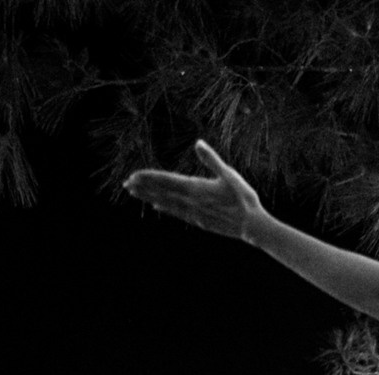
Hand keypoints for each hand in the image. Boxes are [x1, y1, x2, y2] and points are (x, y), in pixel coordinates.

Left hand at [123, 141, 268, 242]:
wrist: (251, 226)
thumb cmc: (243, 198)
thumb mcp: (229, 175)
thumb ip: (212, 160)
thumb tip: (198, 143)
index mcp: (196, 188)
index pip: (166, 181)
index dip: (148, 178)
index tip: (133, 175)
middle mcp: (190, 202)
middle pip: (161, 192)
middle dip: (143, 188)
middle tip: (126, 184)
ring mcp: (193, 213)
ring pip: (166, 203)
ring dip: (149, 197)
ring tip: (135, 194)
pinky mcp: (198, 221)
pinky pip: (177, 213)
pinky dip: (165, 208)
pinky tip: (157, 206)